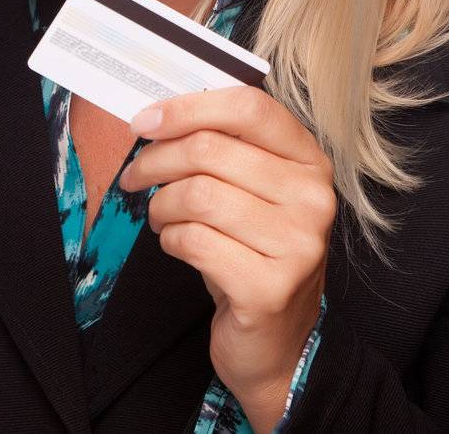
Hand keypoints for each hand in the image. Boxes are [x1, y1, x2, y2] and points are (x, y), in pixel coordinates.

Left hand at [119, 85, 334, 430]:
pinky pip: (194, 241)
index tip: (145, 120)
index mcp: (310, 161)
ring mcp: (298, 245)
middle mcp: (313, 198)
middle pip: (212, 149)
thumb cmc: (253, 253)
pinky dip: (170, 240)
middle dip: (156, 160)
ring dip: (161, 205)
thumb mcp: (250, 192)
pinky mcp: (270, 287)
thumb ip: (222, 146)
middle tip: (135, 175)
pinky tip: (177, 245)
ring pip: (197, 195)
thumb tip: (157, 113)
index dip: (188, 107)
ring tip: (160, 217)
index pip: (249, 107)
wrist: (278, 341)